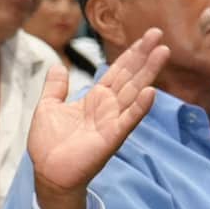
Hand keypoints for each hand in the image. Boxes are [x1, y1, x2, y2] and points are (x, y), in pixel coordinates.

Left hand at [28, 27, 169, 208]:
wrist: (47, 173)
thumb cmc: (48, 144)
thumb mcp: (47, 107)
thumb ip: (55, 87)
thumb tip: (57, 66)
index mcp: (95, 98)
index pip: (117, 71)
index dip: (131, 54)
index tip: (146, 36)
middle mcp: (108, 107)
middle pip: (130, 76)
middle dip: (144, 56)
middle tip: (159, 35)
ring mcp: (112, 122)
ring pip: (134, 93)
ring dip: (148, 73)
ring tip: (162, 53)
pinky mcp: (111, 138)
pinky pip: (128, 120)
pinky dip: (139, 107)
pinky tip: (151, 91)